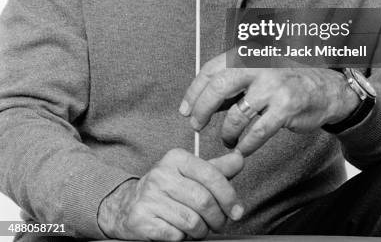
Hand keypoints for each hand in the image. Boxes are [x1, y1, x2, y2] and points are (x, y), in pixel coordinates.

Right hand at [97, 148, 243, 240]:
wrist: (128, 204)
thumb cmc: (168, 188)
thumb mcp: (191, 173)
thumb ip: (217, 168)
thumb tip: (239, 159)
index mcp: (177, 158)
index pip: (211, 175)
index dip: (229, 196)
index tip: (237, 210)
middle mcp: (161, 174)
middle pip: (204, 201)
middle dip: (218, 218)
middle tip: (219, 224)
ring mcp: (150, 197)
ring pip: (192, 221)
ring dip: (202, 231)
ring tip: (199, 228)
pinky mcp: (142, 219)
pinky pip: (176, 235)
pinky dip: (183, 238)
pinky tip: (179, 231)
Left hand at [180, 52, 359, 155]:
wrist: (326, 88)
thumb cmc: (286, 80)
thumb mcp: (257, 71)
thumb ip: (232, 83)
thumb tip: (201, 101)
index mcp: (248, 53)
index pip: (212, 69)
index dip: (194, 91)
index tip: (185, 109)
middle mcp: (259, 64)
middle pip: (218, 87)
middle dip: (202, 109)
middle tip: (196, 125)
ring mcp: (273, 85)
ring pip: (236, 114)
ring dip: (227, 132)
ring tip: (228, 139)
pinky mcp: (285, 107)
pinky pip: (256, 132)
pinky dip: (246, 144)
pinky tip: (243, 148)